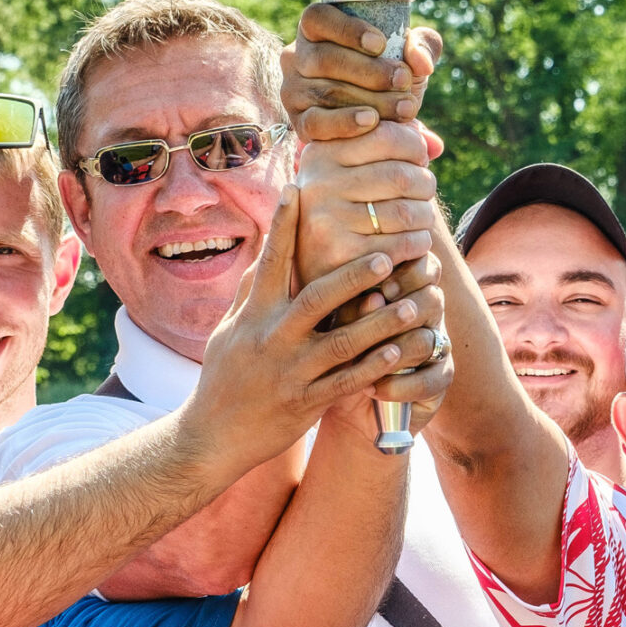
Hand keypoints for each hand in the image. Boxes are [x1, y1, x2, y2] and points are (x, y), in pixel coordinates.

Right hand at [185, 187, 444, 474]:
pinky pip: (346, 382)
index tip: (298, 189)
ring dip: (380, 322)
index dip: (283, 225)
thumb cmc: (224, 377)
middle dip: (354, 275)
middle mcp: (270, 338)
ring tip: (413, 304)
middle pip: (317, 298)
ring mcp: (290, 372)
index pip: (270, 261)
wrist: (212, 437)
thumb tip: (267, 248)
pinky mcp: (305, 403)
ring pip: (342, 342)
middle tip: (388, 254)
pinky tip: (400, 351)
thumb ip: (252, 291)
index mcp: (252, 315)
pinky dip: (374, 366)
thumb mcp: (230, 330)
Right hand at [282, 2, 447, 156]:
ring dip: (369, 100)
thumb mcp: (407, 54)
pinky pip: (316, 123)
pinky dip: (345, 123)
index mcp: (316, 28)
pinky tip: (371, 121)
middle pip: (324, 59)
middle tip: (403, 81)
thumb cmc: (389, 73)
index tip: (381, 44)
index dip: (347, 30)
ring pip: (324, 92)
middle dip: (369, 71)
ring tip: (404, 107)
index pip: (317, 18)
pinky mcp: (299, 122)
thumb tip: (420, 62)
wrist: (380, 118)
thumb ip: (422, 47)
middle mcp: (297, 56)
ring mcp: (294, 90)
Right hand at [296, 115, 441, 291]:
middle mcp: (318, 183)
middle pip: (401, 176)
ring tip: (422, 219)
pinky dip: (419, 243)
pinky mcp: (341, 255)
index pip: (387, 135)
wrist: (315, 270)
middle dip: (425, 185)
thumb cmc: (344, 209)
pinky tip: (416, 243)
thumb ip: (391, 146)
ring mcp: (327, 220)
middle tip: (425, 194)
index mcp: (320, 153)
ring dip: (425, 216)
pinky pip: (402, 244)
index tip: (419, 161)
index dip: (415, 147)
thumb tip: (435, 144)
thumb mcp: (349, 171)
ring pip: (406, 212)